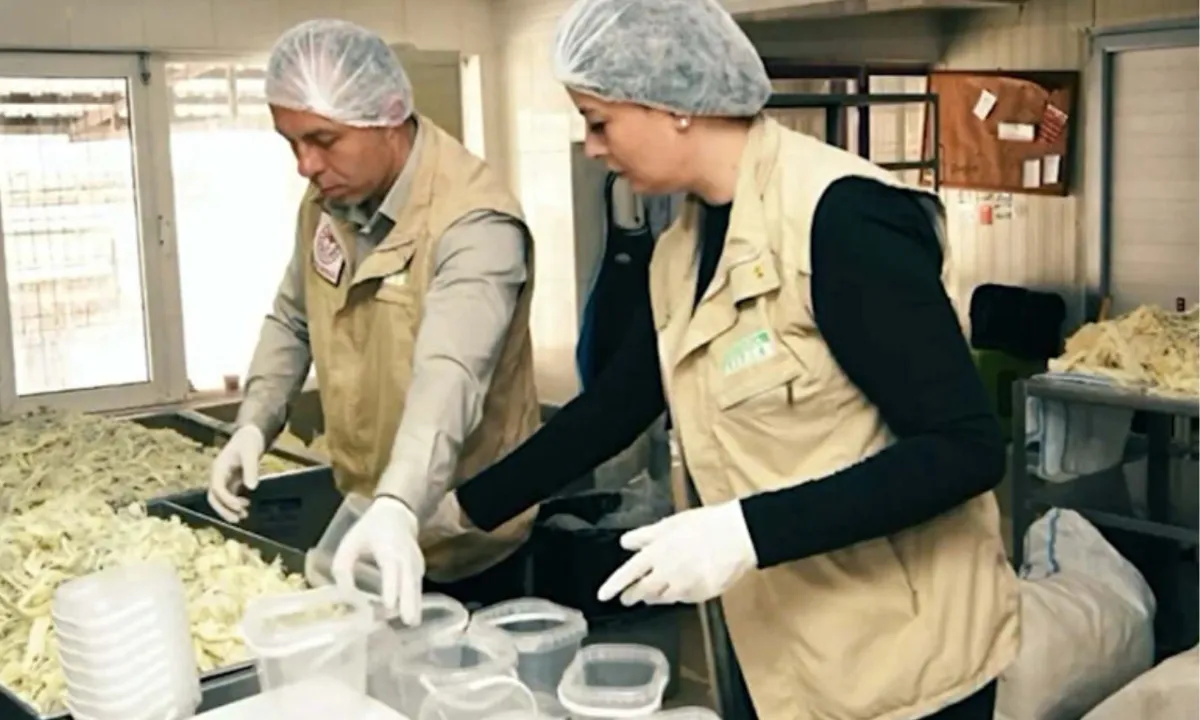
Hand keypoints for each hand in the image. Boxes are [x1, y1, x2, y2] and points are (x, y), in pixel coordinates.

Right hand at [207, 426, 264, 522]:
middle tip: (238, 519)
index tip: (240, 507)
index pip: (217, 488)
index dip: (226, 500)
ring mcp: (224, 479)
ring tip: (244, 516)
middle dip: (223, 510)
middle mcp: (218, 475)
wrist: (250, 435)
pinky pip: (228, 497)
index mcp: (219, 468)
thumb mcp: (251, 453)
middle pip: (214, 497)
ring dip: (229, 509)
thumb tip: (252, 488)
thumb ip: (251, 469)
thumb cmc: (249, 441)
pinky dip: (235, 504)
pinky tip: (246, 506)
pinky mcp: (231, 481)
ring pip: (220, 499)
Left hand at [331, 496, 424, 624]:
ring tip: (412, 623)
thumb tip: (345, 594)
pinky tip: (411, 614)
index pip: (391, 568)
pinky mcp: (419, 568)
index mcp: (388, 547)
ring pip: (416, 585)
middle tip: (409, 622)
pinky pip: (417, 585)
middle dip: (409, 601)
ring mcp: (415, 562)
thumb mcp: (350, 543)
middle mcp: (405, 556)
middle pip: (409, 580)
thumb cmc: (370, 530)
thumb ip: (343, 568)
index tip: (389, 605)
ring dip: (414, 604)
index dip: (391, 586)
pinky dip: (414, 599)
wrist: (397, 514)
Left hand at [597, 500, 757, 606]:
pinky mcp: (700, 596)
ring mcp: (683, 587)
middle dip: (633, 596)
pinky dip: (676, 595)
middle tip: (627, 598)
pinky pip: (682, 599)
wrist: (737, 536)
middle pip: (643, 592)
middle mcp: (666, 574)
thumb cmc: (705, 525)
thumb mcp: (670, 524)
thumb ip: (646, 535)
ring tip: (650, 594)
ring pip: (661, 598)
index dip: (613, 585)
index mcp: (656, 553)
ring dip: (654, 596)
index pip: (628, 574)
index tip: (602, 596)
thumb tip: (626, 542)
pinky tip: (678, 588)